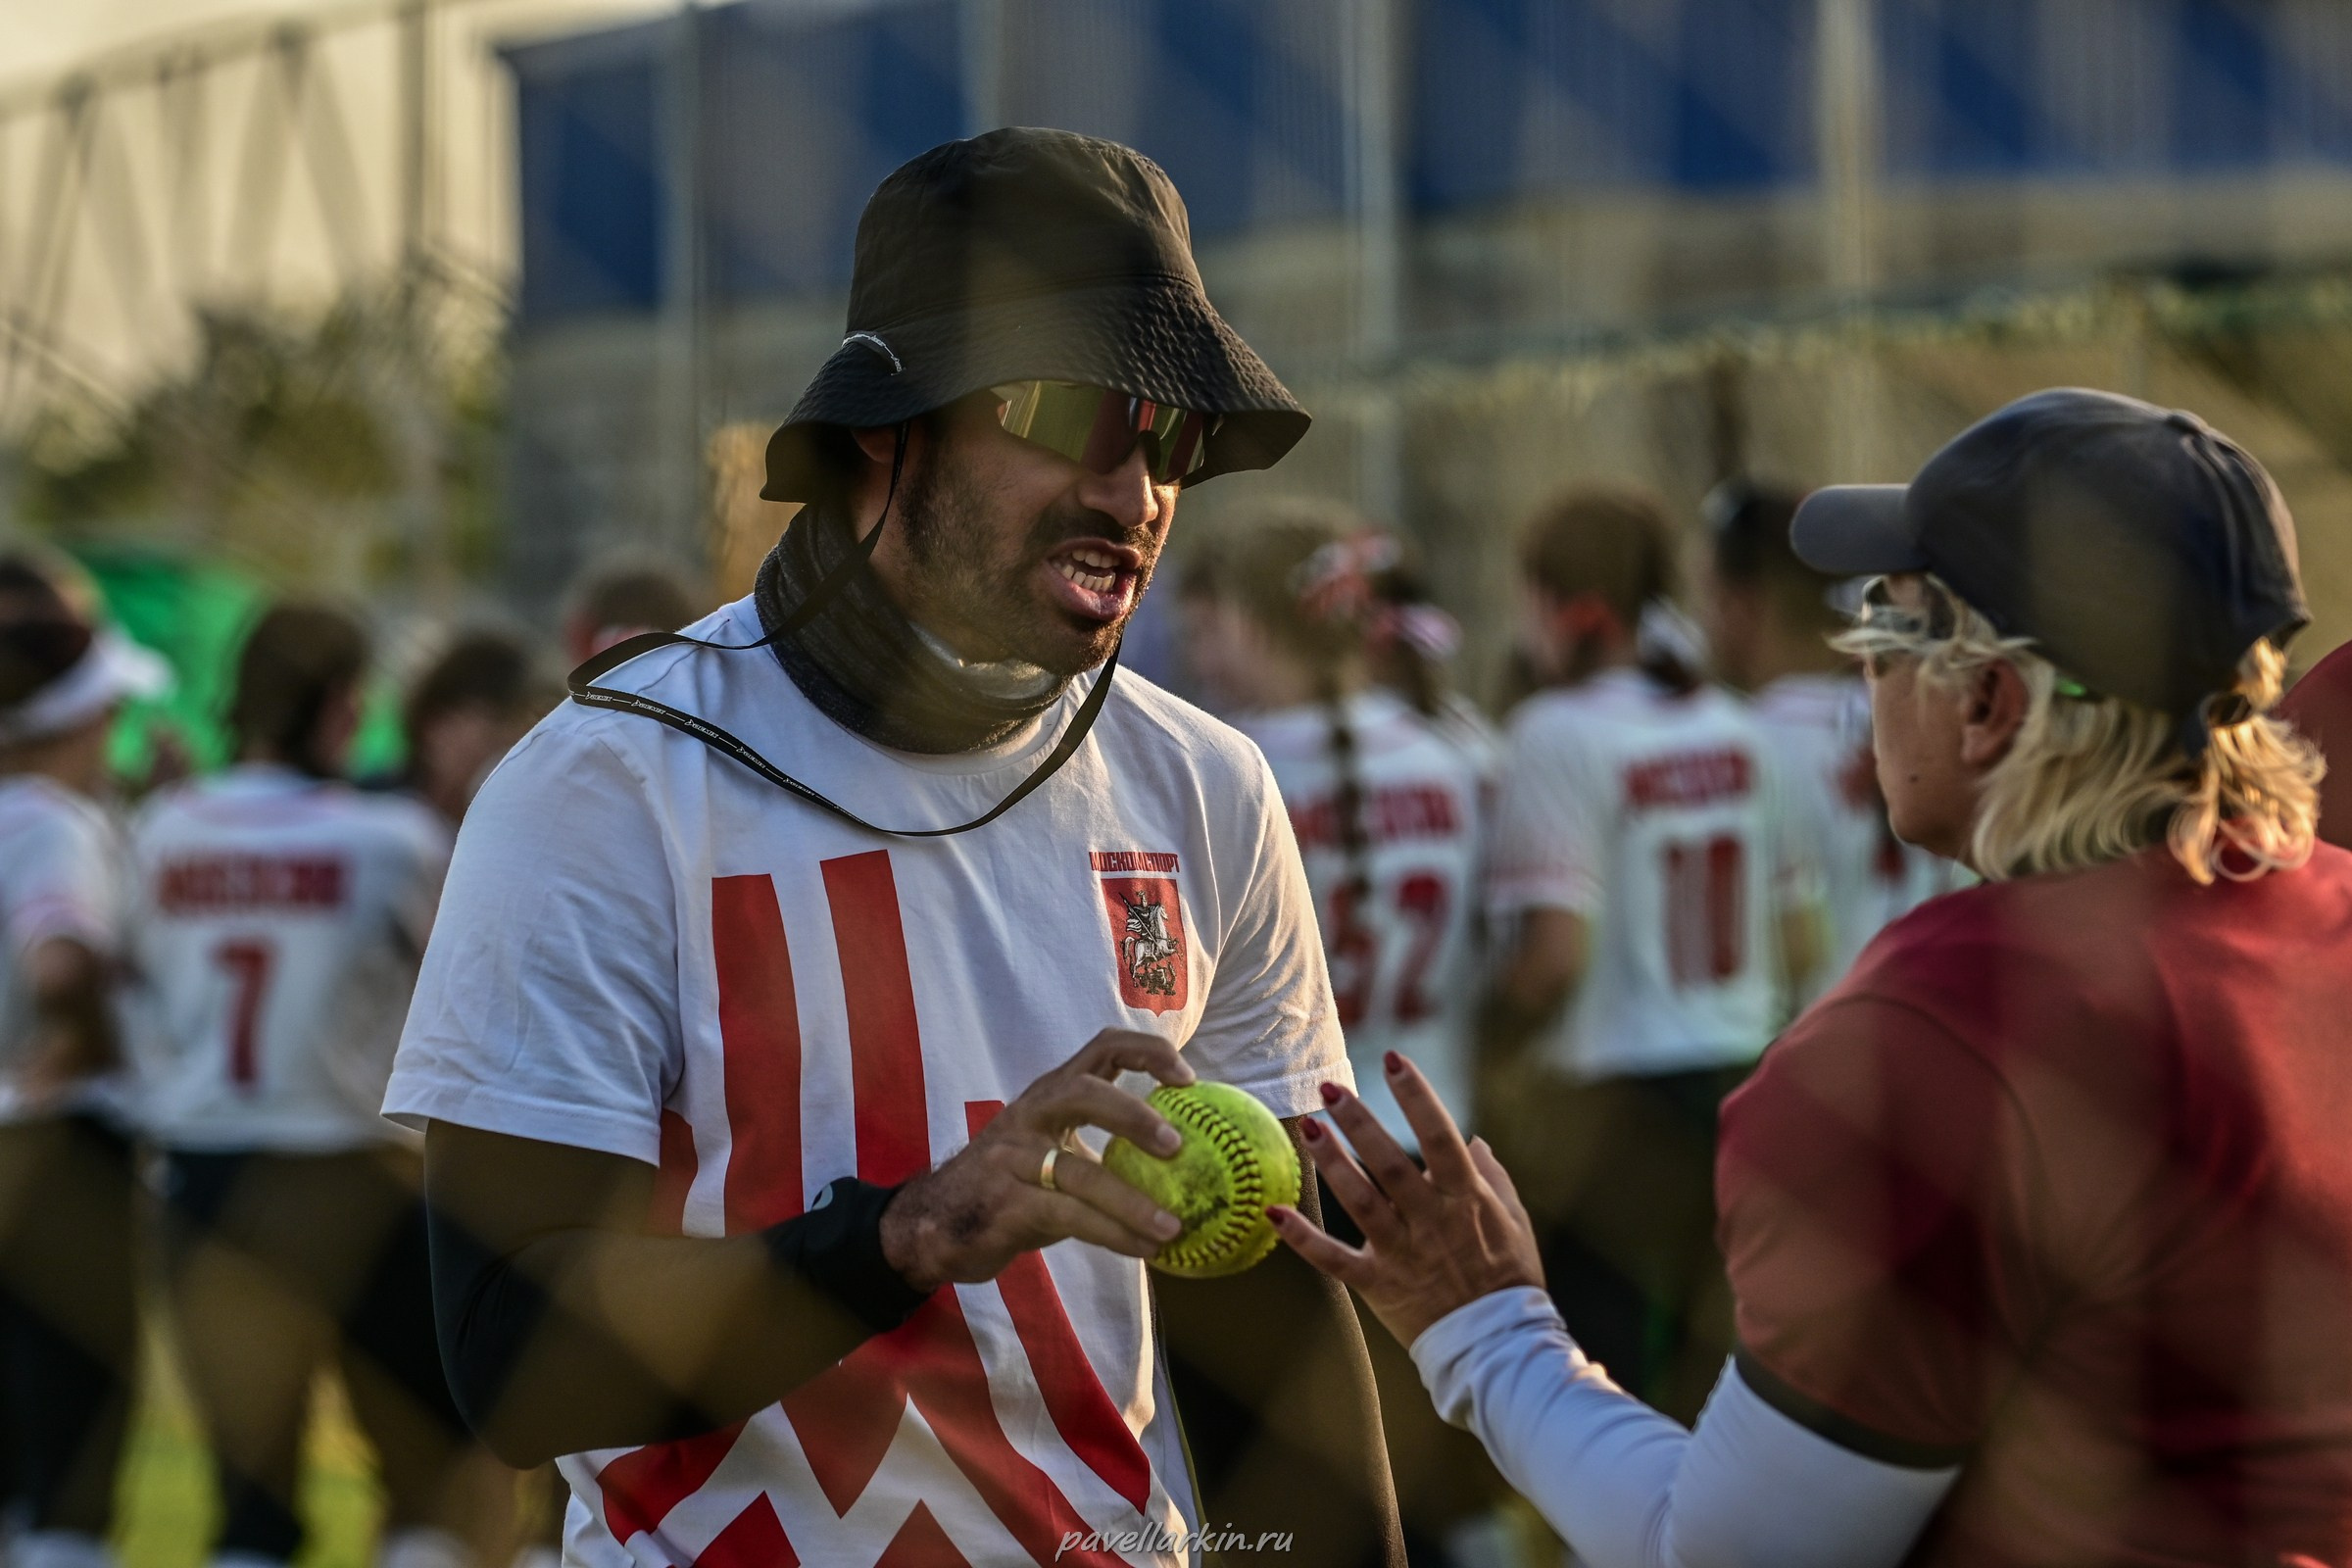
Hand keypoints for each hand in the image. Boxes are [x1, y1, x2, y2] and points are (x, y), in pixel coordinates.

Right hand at [880, 1029, 1192, 1292]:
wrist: (934, 1226)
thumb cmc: (1009, 1188)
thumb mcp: (1052, 1154)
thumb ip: (1103, 1151)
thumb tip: (1182, 1167)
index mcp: (1048, 1095)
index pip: (1101, 1048)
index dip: (1148, 1053)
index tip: (1189, 1079)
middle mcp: (1029, 1116)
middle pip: (1082, 1092)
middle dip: (1133, 1114)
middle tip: (1178, 1146)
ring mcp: (1012, 1159)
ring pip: (1079, 1173)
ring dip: (1133, 1202)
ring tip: (1175, 1228)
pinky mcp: (1005, 1204)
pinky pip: (1069, 1218)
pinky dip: (1113, 1234)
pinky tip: (1144, 1250)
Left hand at [1269, 1052, 1543, 1346]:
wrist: (1498, 1346)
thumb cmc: (1511, 1278)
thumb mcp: (1513, 1220)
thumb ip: (1491, 1176)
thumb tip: (1473, 1138)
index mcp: (1467, 1198)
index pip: (1440, 1135)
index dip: (1416, 1095)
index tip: (1393, 1059)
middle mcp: (1432, 1219)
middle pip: (1390, 1162)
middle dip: (1359, 1122)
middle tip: (1329, 1087)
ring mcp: (1403, 1252)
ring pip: (1361, 1201)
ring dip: (1332, 1163)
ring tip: (1307, 1127)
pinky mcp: (1379, 1283)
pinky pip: (1334, 1259)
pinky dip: (1301, 1238)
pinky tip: (1274, 1212)